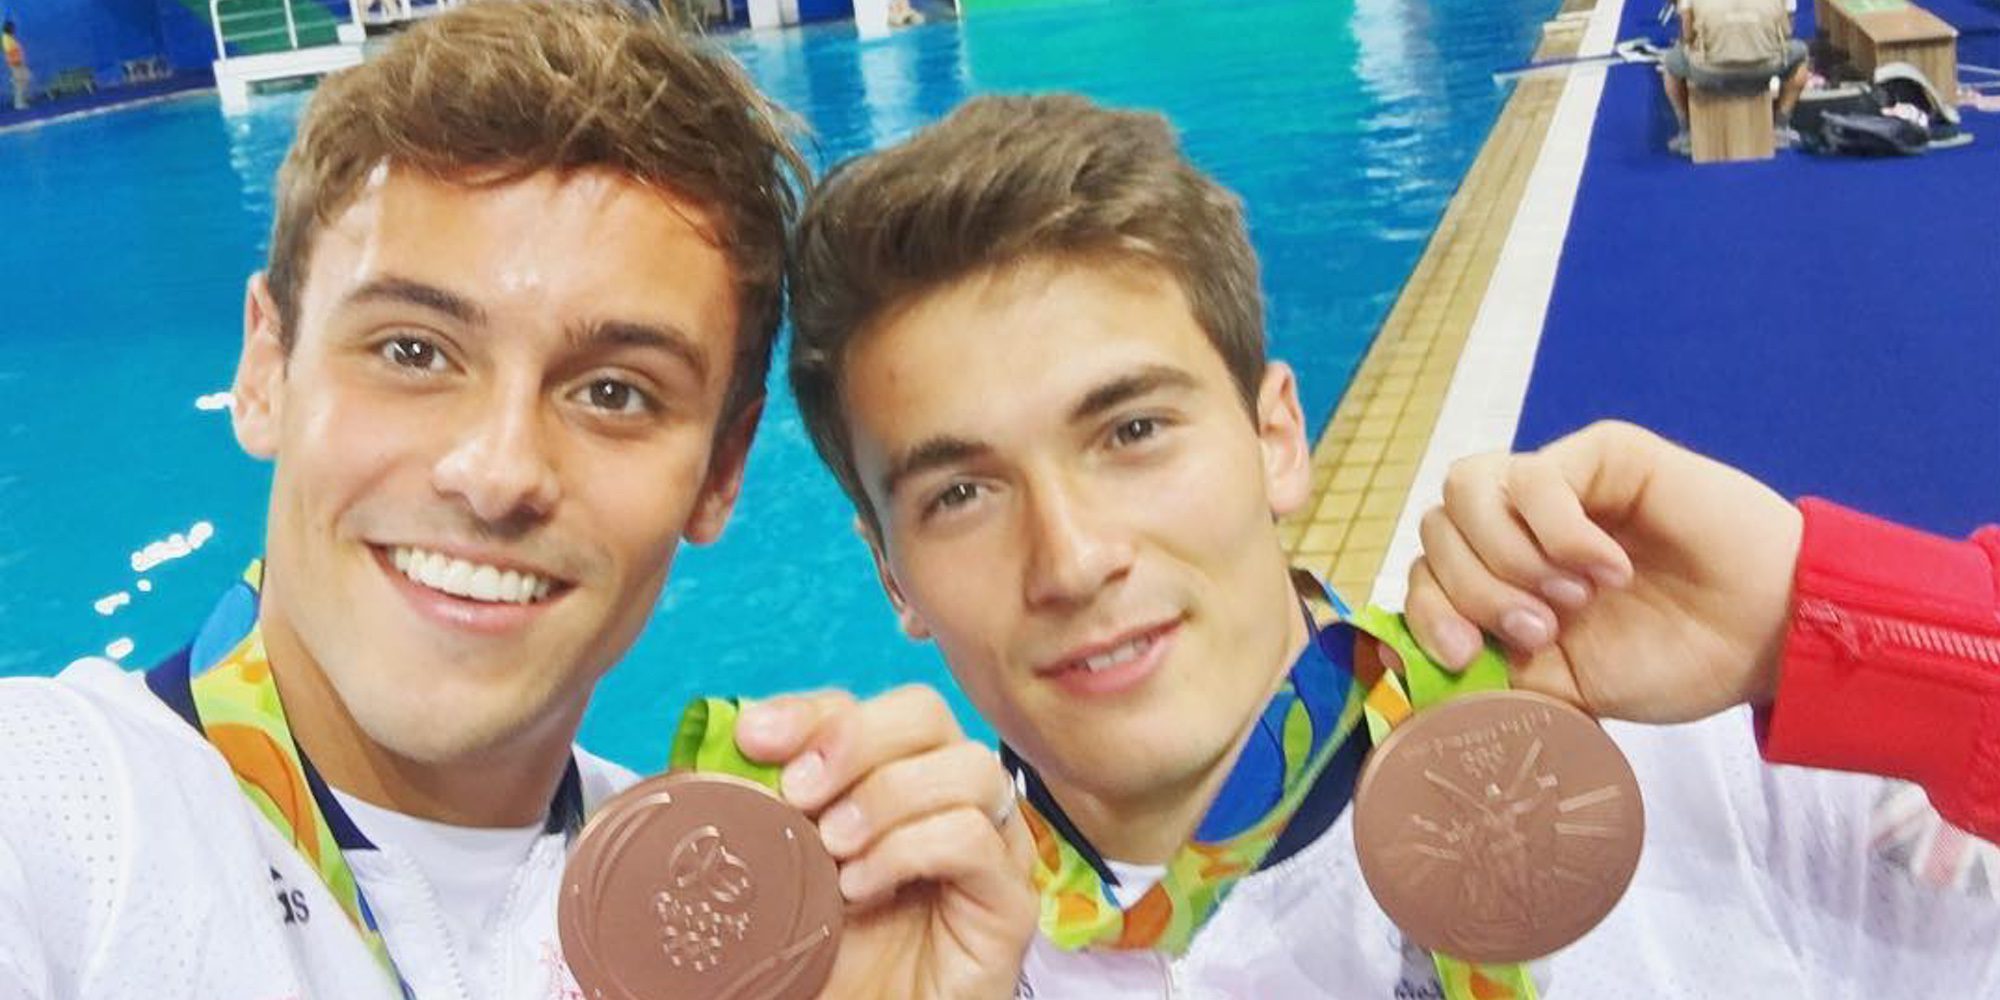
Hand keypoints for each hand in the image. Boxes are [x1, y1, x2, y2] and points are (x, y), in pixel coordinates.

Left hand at [735, 687, 1034, 999]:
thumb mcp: (774, 873)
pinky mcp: (1009, 901)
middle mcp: (948, 799)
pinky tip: (862, 884)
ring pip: (967, 766)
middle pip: (925, 712)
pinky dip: (910, 846)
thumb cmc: (820, 959)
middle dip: (855, 739)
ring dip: (886, 795)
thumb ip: (753, 811)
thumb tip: (712, 756)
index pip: (862, 707)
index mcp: (889, 778)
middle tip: (798, 791)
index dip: (809, 711)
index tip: (753, 738)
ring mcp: (990, 846)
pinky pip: (975, 838)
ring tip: (833, 848)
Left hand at [1402, 421, 1803, 722]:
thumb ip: (1494, 677)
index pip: (1424, 573)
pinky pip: (1539, 475)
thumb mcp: (1564, 688)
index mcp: (1501, 580)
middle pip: (1436, 529)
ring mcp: (1556, 485)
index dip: (1426, 612)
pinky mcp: (1600, 454)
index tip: (1464, 657)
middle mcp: (1518, 526)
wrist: (1766, 639)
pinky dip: (1561, 532)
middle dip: (1474, 591)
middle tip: (1541, 632)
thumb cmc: (1673, 660)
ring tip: (1570, 601)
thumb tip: (1419, 681)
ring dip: (1507, 557)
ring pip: (1467, 490)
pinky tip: (1609, 571)